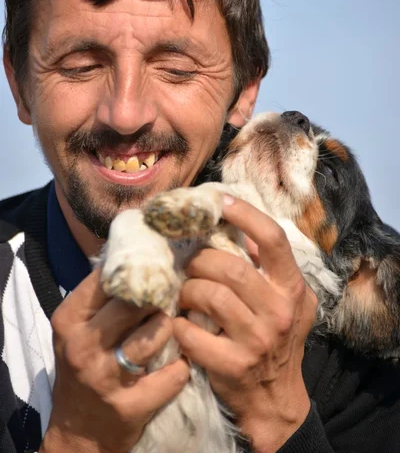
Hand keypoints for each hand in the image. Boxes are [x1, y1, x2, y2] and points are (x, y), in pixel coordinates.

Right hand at [41, 268, 188, 452]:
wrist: (78, 431)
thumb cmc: (84, 366)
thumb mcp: (79, 327)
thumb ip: (103, 296)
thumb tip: (139, 254)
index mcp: (69, 319)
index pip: (108, 278)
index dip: (138, 270)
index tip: (156, 268)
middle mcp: (83, 346)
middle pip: (134, 304)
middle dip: (158, 298)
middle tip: (170, 297)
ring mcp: (105, 378)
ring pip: (154, 335)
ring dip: (170, 328)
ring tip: (171, 329)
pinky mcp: (129, 406)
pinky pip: (172, 375)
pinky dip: (182, 366)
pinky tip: (181, 361)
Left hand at [173, 196, 316, 452]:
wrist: (275, 400)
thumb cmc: (277, 340)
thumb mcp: (289, 301)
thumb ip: (272, 268)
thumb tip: (241, 227)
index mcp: (292, 288)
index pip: (273, 239)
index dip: (245, 214)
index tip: (220, 200)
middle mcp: (279, 311)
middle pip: (230, 267)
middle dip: (200, 260)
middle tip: (186, 262)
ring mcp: (257, 340)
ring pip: (209, 295)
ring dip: (187, 289)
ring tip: (183, 291)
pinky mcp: (232, 364)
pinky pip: (192, 331)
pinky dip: (178, 324)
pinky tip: (178, 322)